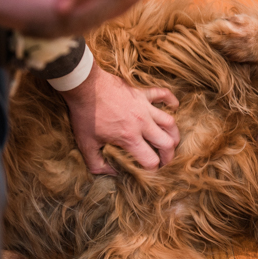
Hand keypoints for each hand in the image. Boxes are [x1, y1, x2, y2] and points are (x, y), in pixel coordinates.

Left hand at [61, 62, 179, 173]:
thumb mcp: (85, 144)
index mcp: (129, 138)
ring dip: (173, 134)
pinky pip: (163, 95)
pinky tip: (173, 107)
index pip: (150, 160)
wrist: (84, 86)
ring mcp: (144, 107)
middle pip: (167, 143)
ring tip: (170, 140)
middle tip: (164, 161)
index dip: (152, 170)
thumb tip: (112, 172)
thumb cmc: (84, 114)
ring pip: (170, 123)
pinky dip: (170, 101)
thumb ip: (97, 164)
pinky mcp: (143, 94)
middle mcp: (142, 123)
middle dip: (168, 157)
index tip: (149, 172)